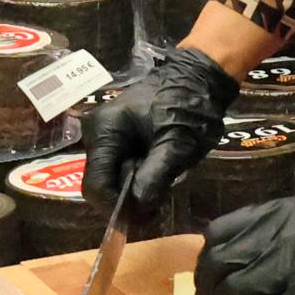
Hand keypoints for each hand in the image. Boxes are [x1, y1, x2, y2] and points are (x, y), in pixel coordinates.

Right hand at [80, 42, 236, 219]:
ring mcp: (106, 135)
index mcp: (105, 131)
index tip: (143, 218)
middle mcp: (97, 133)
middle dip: (125, 201)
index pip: (95, 185)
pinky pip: (119, 169)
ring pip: (110, 179)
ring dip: (133, 191)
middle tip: (157, 205)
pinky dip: (136, 179)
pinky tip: (157, 176)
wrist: (199, 77)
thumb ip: (154, 176)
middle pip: (100, 184)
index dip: (116, 208)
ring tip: (162, 187)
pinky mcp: (118, 138)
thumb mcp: (177, 144)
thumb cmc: (189, 105)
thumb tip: (138, 207)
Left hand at [194, 198, 294, 294]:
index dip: (207, 260)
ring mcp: (294, 268)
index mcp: (283, 211)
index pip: (220, 232)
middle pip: (220, 263)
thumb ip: (275, 237)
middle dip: (206, 292)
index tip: (208, 279)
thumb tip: (235, 266)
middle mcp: (283, 234)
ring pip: (232, 293)